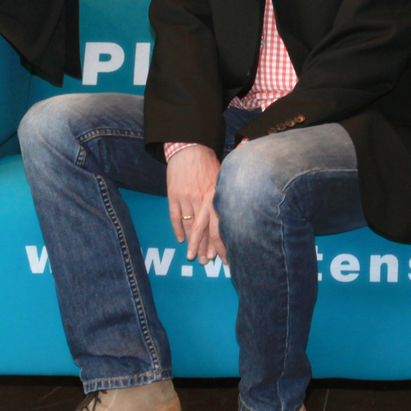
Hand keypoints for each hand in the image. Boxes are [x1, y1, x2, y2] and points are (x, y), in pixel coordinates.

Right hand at [167, 144, 225, 263]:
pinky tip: (181, 240)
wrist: (189, 147)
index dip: (221, 241)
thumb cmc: (208, 163)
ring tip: (193, 257)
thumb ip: (227, 195)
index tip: (225, 255)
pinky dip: (178, 229)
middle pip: (205, 229)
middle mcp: (201, 199)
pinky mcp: (174, 195)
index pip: (219, 224)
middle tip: (207, 263)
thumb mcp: (223, 178)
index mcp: (215, 196)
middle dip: (206, 248)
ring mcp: (186, 198)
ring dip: (192, 243)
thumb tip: (236, 210)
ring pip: (190, 226)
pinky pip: (175, 216)